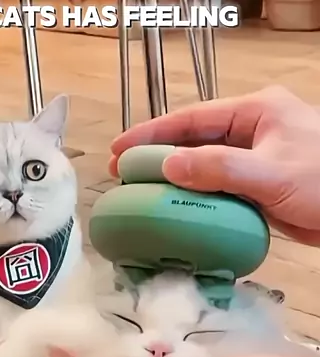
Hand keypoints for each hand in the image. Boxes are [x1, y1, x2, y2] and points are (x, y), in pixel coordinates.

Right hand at [110, 86, 319, 245]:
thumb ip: (220, 168)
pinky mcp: (257, 186)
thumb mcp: (271, 172)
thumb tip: (169, 167)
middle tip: (123, 173)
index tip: (121, 149)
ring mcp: (254, 159)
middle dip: (159, 155)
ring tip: (142, 193)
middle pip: (194, 139)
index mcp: (256, 112)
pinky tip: (177, 209)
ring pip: (204, 165)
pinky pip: (218, 187)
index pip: (193, 118)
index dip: (153, 132)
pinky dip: (196, 197)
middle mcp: (252, 131)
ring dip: (175, 179)